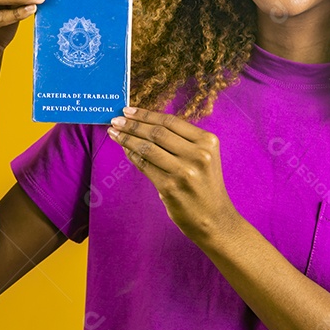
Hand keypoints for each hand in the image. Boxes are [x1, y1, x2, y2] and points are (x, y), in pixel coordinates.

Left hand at [107, 106, 239, 242]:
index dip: (146, 114)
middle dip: (133, 124)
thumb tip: (146, 125)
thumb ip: (183, 142)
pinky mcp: (170, 187)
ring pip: (148, 147)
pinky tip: (125, 150)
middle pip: (157, 132)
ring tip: (114, 133)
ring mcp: (184, 171)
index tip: (129, 110)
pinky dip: (132, 156)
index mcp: (208, 142)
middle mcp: (198, 154)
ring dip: (127, 138)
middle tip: (116, 120)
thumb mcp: (204, 158)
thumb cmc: (206, 186)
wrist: (215, 219)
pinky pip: (145, 165)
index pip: (171, 121)